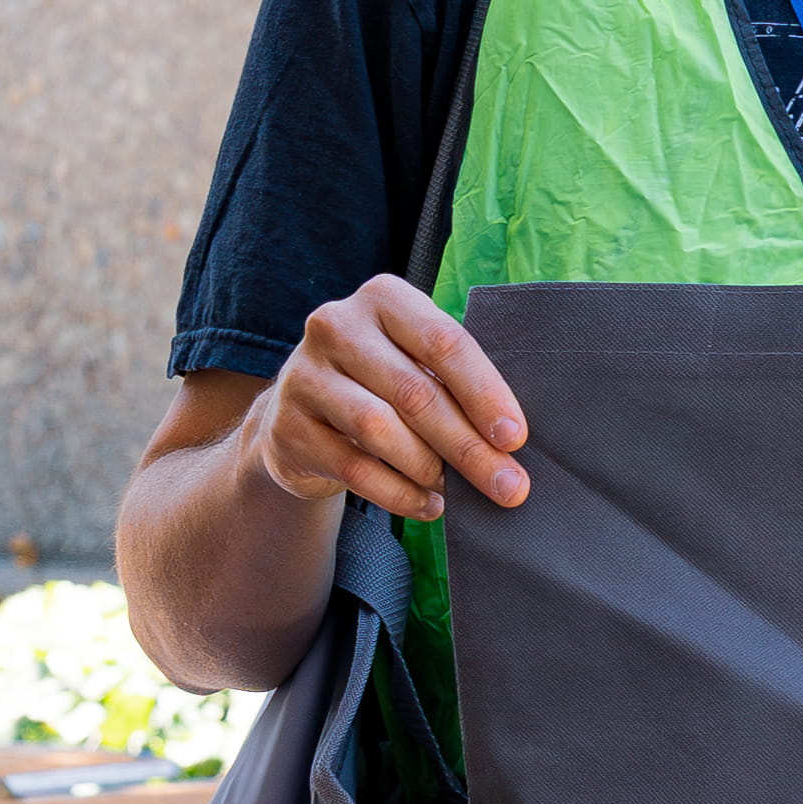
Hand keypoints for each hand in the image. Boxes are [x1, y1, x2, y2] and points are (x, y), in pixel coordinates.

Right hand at [245, 275, 530, 518]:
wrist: (300, 414)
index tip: (515, 437)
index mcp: (383, 298)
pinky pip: (354, 468)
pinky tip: (428, 505)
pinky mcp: (288, 427)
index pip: (444, 342)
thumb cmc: (381, 383)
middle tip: (509, 484)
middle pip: (415, 392)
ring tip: (460, 492)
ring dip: (431, 469)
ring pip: (380, 429)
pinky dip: (399, 495)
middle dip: (469, 446)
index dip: (485, 392)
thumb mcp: (414, 362)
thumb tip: (511, 442)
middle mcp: (337, 326)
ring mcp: (305, 375)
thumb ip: (455, 385)